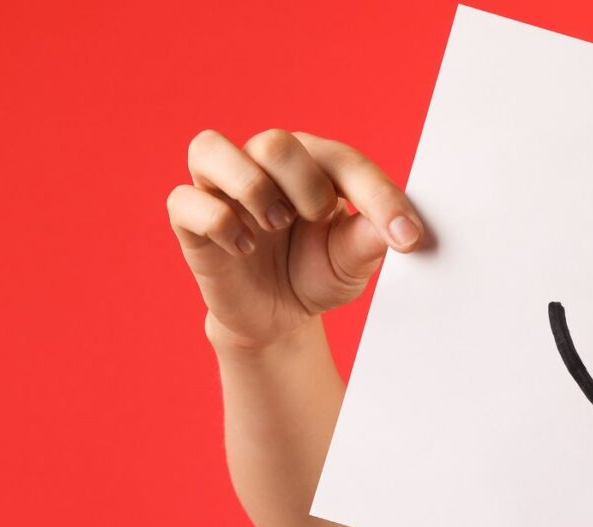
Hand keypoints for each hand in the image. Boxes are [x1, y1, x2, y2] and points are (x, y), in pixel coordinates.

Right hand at [166, 129, 424, 350]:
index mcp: (312, 164)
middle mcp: (262, 163)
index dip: (378, 196)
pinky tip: (244, 248)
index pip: (343, 160)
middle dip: (304, 186)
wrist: (276, 317)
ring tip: (274, 224)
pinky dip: (219, 223)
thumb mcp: (350, 263)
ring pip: (210, 147)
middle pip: (273, 142)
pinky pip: (185, 200)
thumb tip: (395, 229)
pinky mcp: (190, 219)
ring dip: (250, 188)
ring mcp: (221, 187)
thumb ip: (369, 241)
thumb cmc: (314, 274)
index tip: (407, 239)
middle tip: (314, 220)